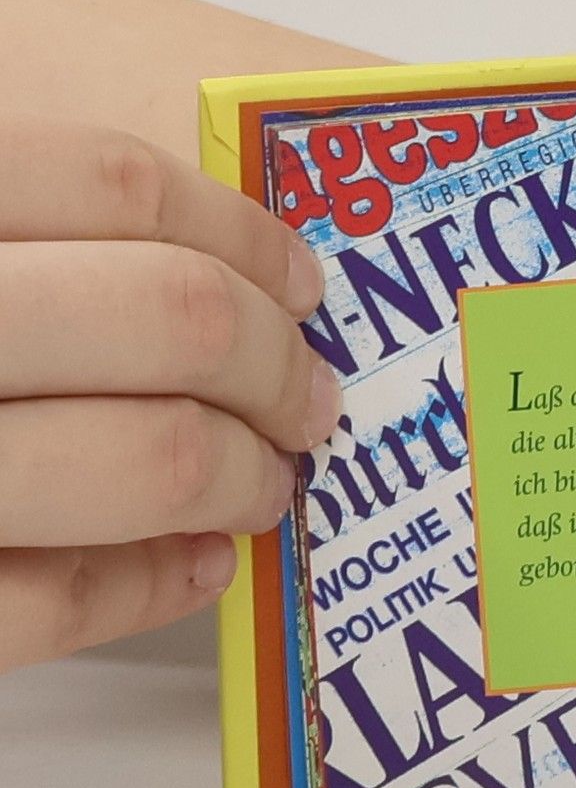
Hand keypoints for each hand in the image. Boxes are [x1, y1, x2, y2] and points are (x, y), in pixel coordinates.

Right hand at [0, 117, 338, 671]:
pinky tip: (201, 561)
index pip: (114, 184)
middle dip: (280, 367)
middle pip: (177, 318)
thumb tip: (250, 265)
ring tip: (265, 481)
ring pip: (153, 461)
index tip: (304, 280)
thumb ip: (54, 233)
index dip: (241, 235)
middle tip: (310, 400)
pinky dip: (159, 584)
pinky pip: (59, 604)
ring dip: (247, 476)